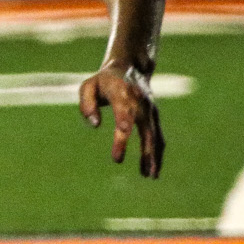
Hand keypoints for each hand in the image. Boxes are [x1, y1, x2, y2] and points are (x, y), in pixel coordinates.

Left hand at [80, 63, 163, 178]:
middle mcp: (140, 103)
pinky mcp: (154, 117)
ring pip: (155, 136)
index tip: (121, 140)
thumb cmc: (103, 81)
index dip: (123, 126)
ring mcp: (150, 110)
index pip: (124, 111)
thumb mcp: (88, 86)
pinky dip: (156, 153)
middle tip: (139, 170)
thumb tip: (95, 124)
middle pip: (144, 129)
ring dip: (154, 156)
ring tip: (150, 176)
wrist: (129, 68)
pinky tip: (152, 171)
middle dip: (143, 150)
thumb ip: (87, 103)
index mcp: (122, 94)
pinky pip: (157, 137)